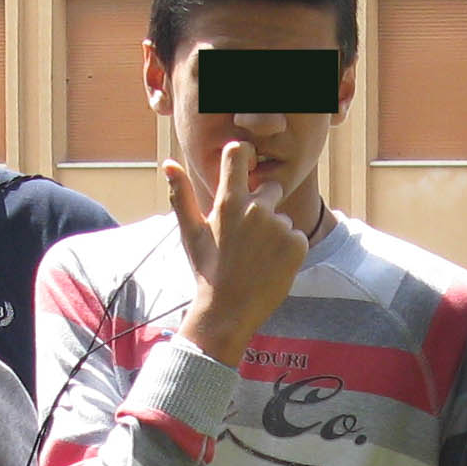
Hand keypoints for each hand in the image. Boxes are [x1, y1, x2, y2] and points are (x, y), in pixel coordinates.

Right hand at [164, 141, 307, 364]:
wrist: (228, 311)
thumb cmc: (208, 270)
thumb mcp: (191, 233)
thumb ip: (182, 195)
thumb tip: (169, 163)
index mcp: (229, 202)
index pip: (238, 154)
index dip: (244, 155)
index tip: (245, 165)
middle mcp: (256, 209)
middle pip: (271, 188)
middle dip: (264, 205)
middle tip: (248, 238)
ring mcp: (279, 226)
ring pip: (283, 219)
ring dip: (274, 233)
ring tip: (256, 258)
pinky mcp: (297, 244)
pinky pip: (296, 237)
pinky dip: (288, 250)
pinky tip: (270, 266)